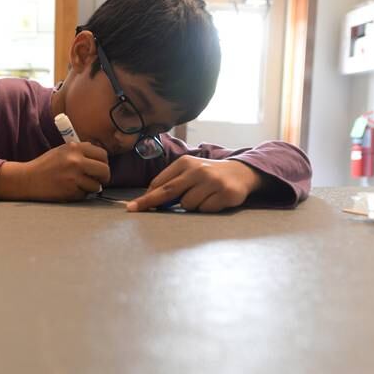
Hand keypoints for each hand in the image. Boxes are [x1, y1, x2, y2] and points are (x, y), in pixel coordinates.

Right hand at [0, 142, 109, 201]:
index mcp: (75, 148)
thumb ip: (81, 151)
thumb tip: (100, 155)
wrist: (28, 179)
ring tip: (79, 185)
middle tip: (99, 180)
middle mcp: (76, 161)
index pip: (103, 154)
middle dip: (104, 177)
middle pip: (105, 170)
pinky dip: (81, 194)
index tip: (100, 168)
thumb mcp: (62, 150)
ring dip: (91, 188)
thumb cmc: (45, 165)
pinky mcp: (71, 191)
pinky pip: (85, 194)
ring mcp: (74, 177)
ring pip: (96, 185)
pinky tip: (70, 190)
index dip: (104, 163)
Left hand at [126, 156, 261, 212]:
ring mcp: (213, 181)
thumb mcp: (189, 171)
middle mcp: (198, 170)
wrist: (240, 172)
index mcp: (185, 163)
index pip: (160, 183)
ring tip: (202, 197)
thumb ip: (171, 182)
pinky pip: (205, 210)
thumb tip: (149, 198)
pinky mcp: (226, 193)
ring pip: (187, 205)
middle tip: (135, 210)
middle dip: (150, 203)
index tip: (133, 206)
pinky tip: (214, 200)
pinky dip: (206, 209)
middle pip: (168, 191)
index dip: (146, 197)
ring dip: (191, 206)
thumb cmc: (207, 175)